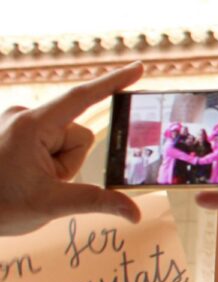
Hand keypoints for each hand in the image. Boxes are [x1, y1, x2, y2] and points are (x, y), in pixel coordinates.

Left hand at [0, 63, 142, 234]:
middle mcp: (24, 116)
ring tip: (33, 181)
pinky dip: (49, 163)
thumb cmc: (0, 206)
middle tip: (45, 183)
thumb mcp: (53, 205)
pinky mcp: (15, 131)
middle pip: (77, 134)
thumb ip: (98, 202)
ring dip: (59, 166)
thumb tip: (136, 214)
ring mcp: (18, 122)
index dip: (113, 82)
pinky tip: (26, 176)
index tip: (139, 67)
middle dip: (70, 163)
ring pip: (65, 142)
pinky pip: (50, 143)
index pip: (82, 97)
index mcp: (32, 125)